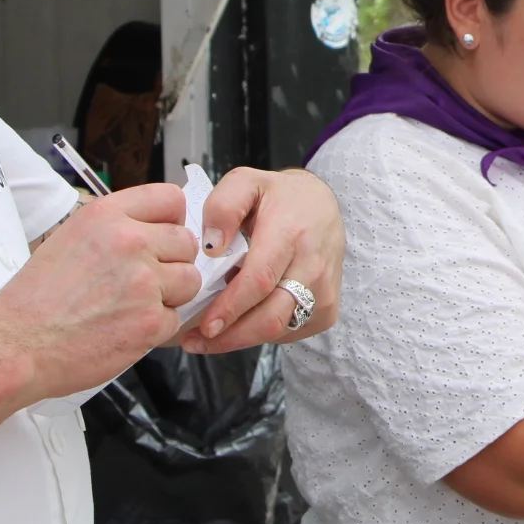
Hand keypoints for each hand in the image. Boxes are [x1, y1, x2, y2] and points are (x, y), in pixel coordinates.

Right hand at [0, 183, 198, 401]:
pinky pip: (176, 318)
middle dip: (171, 263)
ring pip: (189, 280)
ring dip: (170, 296)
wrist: (15, 345)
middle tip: (141, 282)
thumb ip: (116, 228)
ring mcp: (143, 281)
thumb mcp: (71, 238)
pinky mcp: (150, 320)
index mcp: (106, 216)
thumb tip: (155, 228)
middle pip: (186, 242)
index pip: (170, 198)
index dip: (172, 220)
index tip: (164, 236)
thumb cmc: (36, 300)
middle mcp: (129, 242)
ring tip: (130, 306)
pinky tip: (124, 328)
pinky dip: (156, 328)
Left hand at [183, 167, 344, 353]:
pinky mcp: (327, 309)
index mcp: (291, 232)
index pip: (260, 280)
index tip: (204, 325)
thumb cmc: (280, 198)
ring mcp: (325, 290)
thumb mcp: (246, 183)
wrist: (323, 206)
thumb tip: (212, 248)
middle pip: (272, 316)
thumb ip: (222, 207)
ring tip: (212, 333)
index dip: (231, 308)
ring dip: (241, 338)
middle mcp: (314, 265)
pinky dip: (261, 333)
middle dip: (230, 336)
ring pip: (280, 330)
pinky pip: (289, 332)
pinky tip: (243, 319)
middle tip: (195, 340)